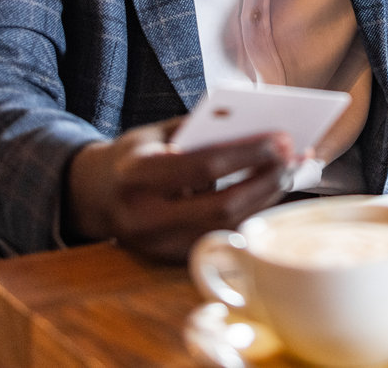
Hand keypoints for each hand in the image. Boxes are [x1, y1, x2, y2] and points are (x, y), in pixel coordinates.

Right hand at [64, 117, 293, 260]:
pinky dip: (251, 214)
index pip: (203, 167)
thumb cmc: (135, 155)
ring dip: (266, 198)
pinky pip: (222, 238)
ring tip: (290, 170)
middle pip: (222, 206)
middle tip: (292, 156)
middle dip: (265, 180)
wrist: (94, 195)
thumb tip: (260, 129)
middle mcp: (144, 218)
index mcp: (135, 176)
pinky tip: (270, 192)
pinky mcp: (171, 259)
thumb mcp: (158, 133)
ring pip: (227, 228)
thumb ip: (202, 131)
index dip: (247, 153)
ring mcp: (157, 246)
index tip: (281, 138)